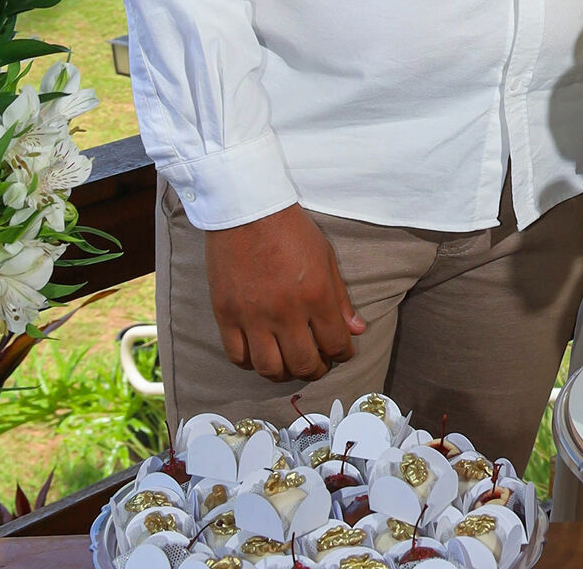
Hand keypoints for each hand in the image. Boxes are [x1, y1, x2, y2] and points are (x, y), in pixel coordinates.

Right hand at [205, 204, 365, 382]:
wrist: (248, 210)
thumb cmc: (291, 230)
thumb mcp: (326, 258)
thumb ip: (341, 298)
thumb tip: (356, 330)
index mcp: (316, 296)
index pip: (335, 343)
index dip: (342, 354)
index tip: (341, 353)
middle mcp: (285, 313)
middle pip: (303, 364)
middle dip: (316, 370)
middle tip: (317, 364)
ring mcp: (253, 317)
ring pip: (269, 368)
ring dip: (283, 373)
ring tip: (289, 364)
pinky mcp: (226, 315)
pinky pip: (237, 356)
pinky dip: (250, 363)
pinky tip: (259, 354)